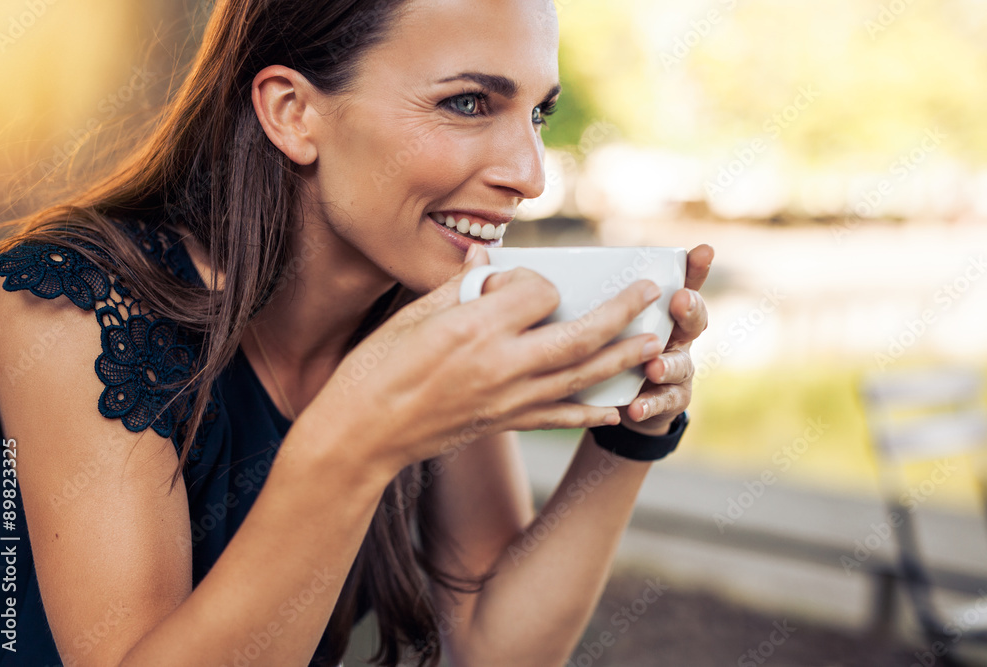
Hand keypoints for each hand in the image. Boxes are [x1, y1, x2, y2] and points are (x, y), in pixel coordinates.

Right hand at [309, 245, 665, 472]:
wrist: (361, 434)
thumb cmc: (377, 367)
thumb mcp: (413, 314)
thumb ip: (460, 284)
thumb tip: (487, 257)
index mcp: (475, 326)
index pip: (538, 291)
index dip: (538, 279)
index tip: (522, 279)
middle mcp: (500, 363)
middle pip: (580, 333)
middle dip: (621, 311)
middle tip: (650, 293)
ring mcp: (506, 399)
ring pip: (581, 376)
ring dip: (622, 358)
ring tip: (652, 342)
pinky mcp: (503, 424)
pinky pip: (559, 418)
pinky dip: (590, 412)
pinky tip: (614, 407)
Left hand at [617, 244, 712, 435]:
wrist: (624, 401)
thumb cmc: (615, 348)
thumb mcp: (609, 321)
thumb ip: (600, 301)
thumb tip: (556, 273)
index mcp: (664, 312)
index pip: (685, 283)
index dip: (696, 267)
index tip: (703, 250)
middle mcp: (677, 337)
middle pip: (693, 320)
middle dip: (689, 309)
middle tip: (679, 300)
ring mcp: (678, 368)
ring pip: (681, 364)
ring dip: (669, 365)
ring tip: (654, 368)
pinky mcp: (671, 399)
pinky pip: (665, 402)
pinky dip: (650, 404)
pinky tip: (636, 408)